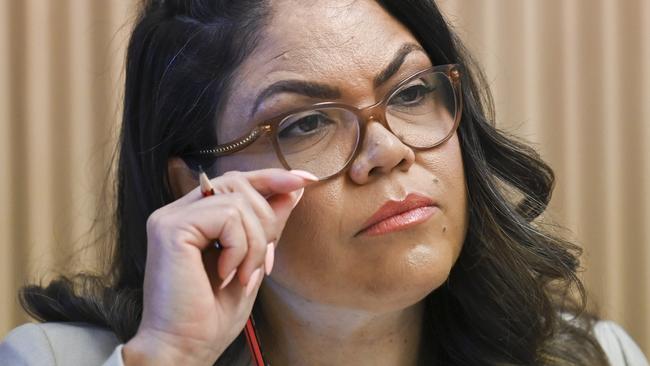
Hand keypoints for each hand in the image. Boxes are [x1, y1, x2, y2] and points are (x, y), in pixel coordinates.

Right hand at [122, 168, 316, 364]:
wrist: (184, 349)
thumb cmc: (211, 316)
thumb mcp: (252, 262)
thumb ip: (267, 225)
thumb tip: (293, 191)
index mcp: (193, 217)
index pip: (236, 182)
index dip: (272, 178)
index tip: (306, 180)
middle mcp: (178, 212)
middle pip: (239, 184)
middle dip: (266, 221)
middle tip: (262, 263)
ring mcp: (171, 218)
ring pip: (238, 202)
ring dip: (255, 243)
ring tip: (242, 275)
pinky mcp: (172, 228)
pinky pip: (228, 217)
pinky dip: (240, 247)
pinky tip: (227, 273)